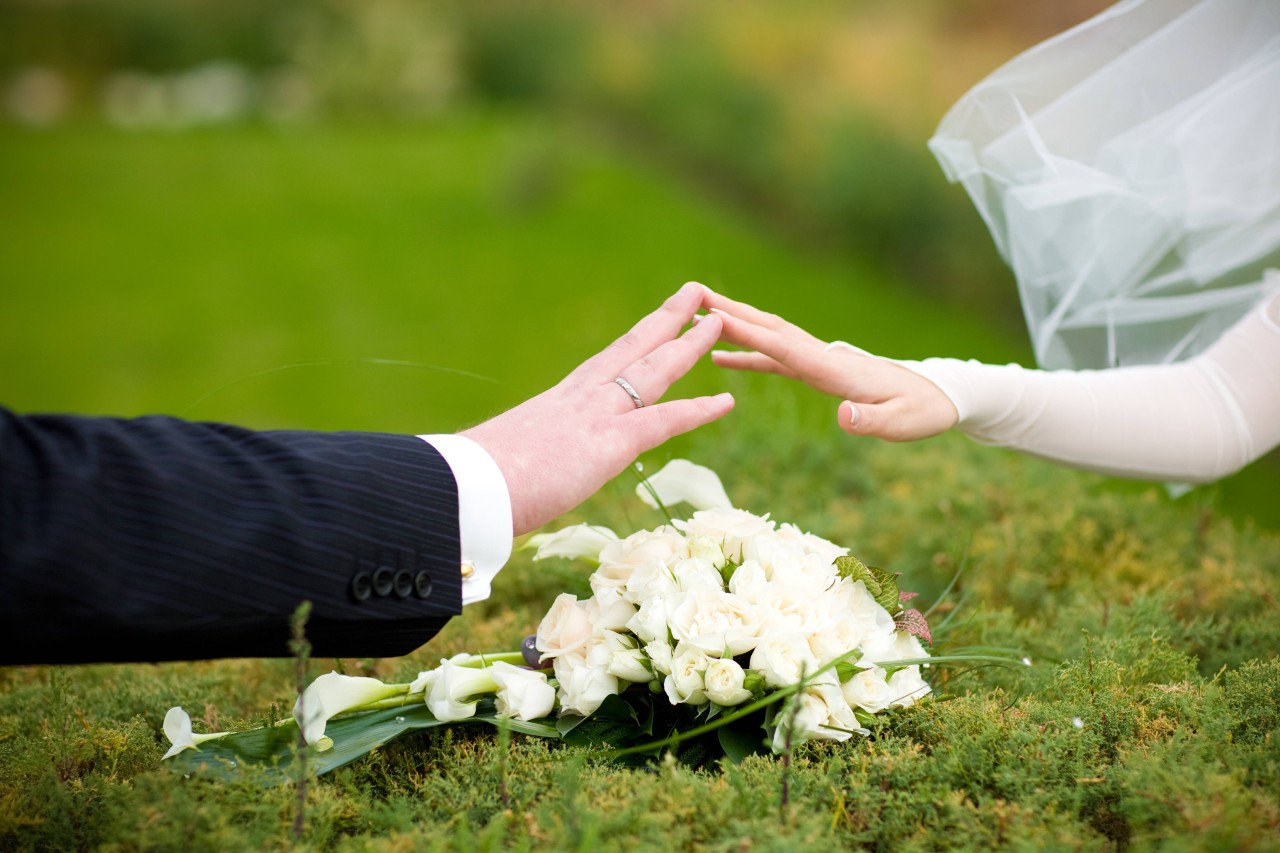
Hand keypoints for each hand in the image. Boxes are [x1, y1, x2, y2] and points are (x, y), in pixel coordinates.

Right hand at [462, 282, 733, 535]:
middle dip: (668, 320)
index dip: (635, 341)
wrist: (465, 487)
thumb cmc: (476, 482)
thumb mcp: (508, 460)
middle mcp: (581, 397)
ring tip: (721, 321)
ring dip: (690, 345)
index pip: (607, 363)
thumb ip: (525, 459)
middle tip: (696, 296)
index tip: (655, 323)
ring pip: (655, 369)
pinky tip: (727, 402)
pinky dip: (699, 409)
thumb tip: (516, 477)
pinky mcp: (608, 442)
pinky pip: (664, 420)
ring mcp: (597, 415)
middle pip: (634, 347)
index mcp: (559, 401)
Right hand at [702, 288, 957, 440]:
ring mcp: (820, 360)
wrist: (940, 396)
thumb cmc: (922, 412)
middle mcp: (823, 357)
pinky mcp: (819, 370)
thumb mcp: (901, 423)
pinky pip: (775, 357)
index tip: (716, 319)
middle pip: (770, 329)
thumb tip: (841, 417)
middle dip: (732, 313)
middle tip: (693, 298)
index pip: (784, 348)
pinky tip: (722, 359)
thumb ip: (870, 421)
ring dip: (736, 325)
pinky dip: (748, 354)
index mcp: (836, 369)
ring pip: (769, 336)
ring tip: (696, 316)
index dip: (748, 334)